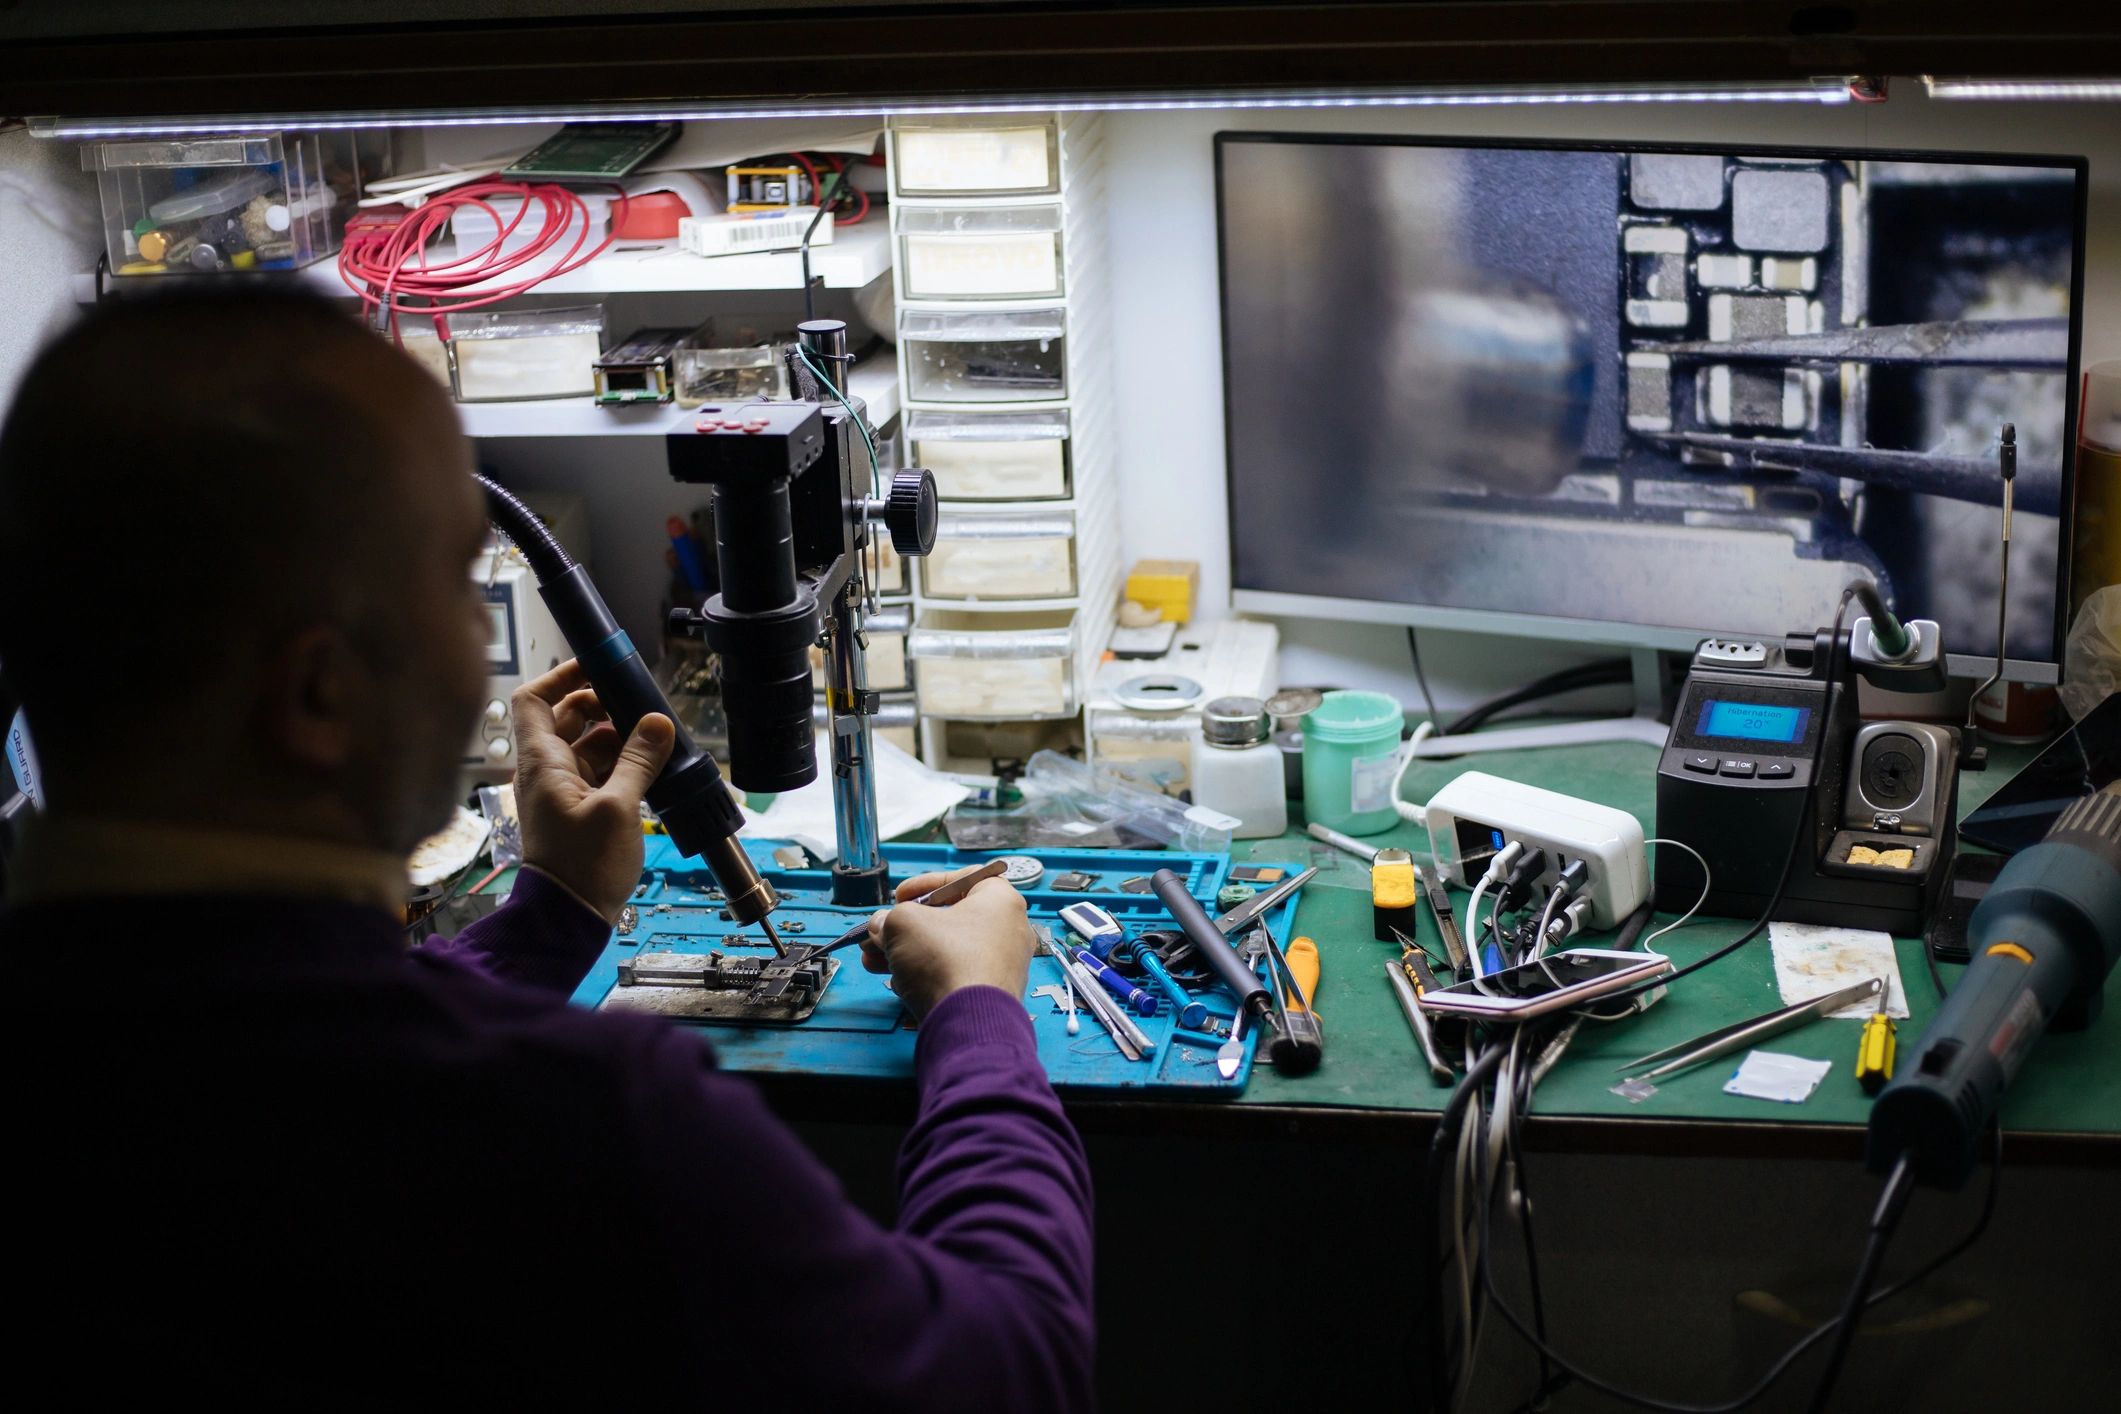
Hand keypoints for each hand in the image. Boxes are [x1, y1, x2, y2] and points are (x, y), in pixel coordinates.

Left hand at [511, 660, 674, 921]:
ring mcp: (561, 790)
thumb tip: (658, 722)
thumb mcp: (619, 808)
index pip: (534, 699)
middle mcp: (545, 770)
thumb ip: (638, 761)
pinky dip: (620, 763)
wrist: (568, 917)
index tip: (597, 668)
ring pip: (586, 745)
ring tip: (651, 738)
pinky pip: (597, 771)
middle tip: (635, 705)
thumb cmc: (583, 865)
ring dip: (616, 736)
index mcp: (542, 763)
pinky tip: (648, 766)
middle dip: (600, 706)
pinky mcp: (578, 809)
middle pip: (565, 718)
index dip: (562, 677)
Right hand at [861, 867, 1033, 1019]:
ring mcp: (1003, 965)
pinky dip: (926, 975)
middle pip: (948, 919)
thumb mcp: (902, 923)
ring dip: (907, 952)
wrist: (967, 1021)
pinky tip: (898, 982)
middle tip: (880, 933)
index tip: (901, 896)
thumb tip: (881, 926)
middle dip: (905, 928)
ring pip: (947, 950)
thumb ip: (889, 918)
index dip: (925, 884)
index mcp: (1000, 900)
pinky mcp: (991, 994)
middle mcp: (1008, 930)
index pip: (962, 878)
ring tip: (875, 960)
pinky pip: (955, 974)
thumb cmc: (946, 961)